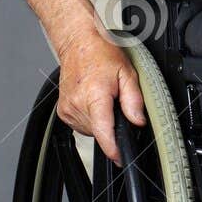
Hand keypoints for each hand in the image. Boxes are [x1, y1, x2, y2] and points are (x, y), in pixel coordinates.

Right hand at [55, 30, 145, 163]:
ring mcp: (68, 109)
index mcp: (94, 95)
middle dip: (112, 123)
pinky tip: (92, 101)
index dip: (113, 149)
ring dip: (101, 121)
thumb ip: (134, 100)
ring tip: (102, 98)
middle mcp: (78, 104)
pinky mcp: (63, 111)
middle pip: (100, 132)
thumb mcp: (127, 73)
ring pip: (91, 131)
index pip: (103, 131)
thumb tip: (138, 121)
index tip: (119, 158)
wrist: (77, 43)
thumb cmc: (100, 53)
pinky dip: (90, 118)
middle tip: (114, 101)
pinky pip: (81, 125)